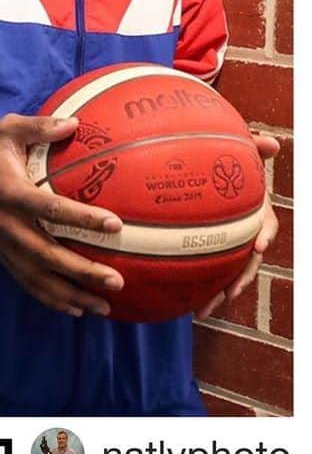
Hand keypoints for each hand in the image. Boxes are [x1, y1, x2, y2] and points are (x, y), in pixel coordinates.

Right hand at [0, 114, 123, 315]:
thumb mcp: (7, 129)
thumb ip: (40, 126)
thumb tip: (75, 124)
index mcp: (10, 191)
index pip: (50, 208)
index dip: (82, 217)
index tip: (115, 224)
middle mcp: (5, 223)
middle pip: (46, 254)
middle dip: (82, 271)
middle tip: (117, 279)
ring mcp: (1, 242)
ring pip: (37, 275)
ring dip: (71, 293)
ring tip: (104, 306)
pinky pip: (25, 280)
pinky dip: (50, 298)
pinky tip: (75, 307)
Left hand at [196, 132, 280, 318]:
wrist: (199, 163)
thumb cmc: (221, 156)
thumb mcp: (237, 149)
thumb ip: (251, 146)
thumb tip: (275, 143)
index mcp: (253, 208)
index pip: (266, 223)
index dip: (265, 233)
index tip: (259, 245)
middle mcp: (243, 229)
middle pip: (247, 260)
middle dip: (239, 279)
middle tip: (228, 293)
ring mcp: (225, 241)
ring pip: (225, 272)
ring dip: (216, 292)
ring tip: (201, 310)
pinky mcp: (205, 247)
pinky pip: (203, 269)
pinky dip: (195, 285)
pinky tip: (179, 301)